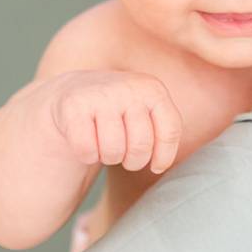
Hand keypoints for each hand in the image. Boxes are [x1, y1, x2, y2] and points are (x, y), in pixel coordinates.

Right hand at [47, 70, 183, 173]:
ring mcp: (100, 94)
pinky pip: (87, 150)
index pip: (170, 131)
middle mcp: (128, 86)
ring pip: (113, 151)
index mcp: (152, 88)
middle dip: (133, 160)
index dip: (164, 156)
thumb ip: (167, 129)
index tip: (156, 165)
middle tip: (125, 153)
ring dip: (108, 157)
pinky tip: (85, 139)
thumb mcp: (147, 111)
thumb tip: (177, 165)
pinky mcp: (74, 106)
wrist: (74, 92)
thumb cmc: (120, 111)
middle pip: (140, 147)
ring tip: (105, 142)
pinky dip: (86, 154)